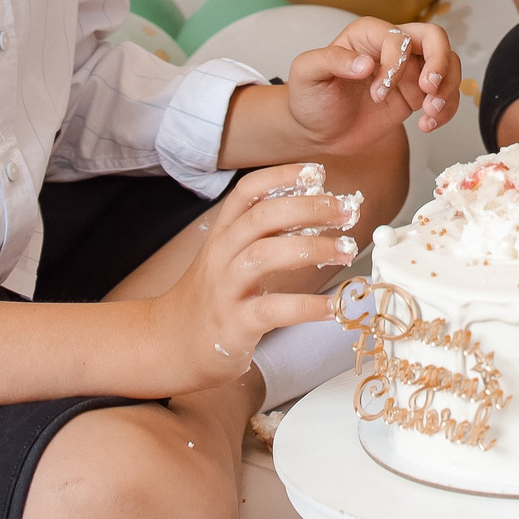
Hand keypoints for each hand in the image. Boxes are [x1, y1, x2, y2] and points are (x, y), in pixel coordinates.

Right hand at [155, 173, 360, 386]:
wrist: (170, 346)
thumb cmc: (211, 299)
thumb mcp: (230, 258)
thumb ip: (265, 236)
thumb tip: (319, 214)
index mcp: (223, 234)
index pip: (247, 192)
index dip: (281, 176)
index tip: (316, 172)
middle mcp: (221, 255)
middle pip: (262, 217)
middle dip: (309, 207)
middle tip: (347, 211)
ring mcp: (226, 289)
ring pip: (266, 255)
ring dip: (312, 248)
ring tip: (345, 249)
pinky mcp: (234, 324)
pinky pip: (274, 310)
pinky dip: (308, 306)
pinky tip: (334, 307)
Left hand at [285, 16, 461, 145]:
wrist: (316, 132)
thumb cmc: (309, 99)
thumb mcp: (307, 74)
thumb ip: (331, 60)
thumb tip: (365, 63)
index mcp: (366, 35)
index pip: (398, 36)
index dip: (395, 64)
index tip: (378, 92)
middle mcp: (391, 47)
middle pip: (434, 37)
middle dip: (439, 62)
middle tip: (429, 89)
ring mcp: (407, 71)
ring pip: (448, 63)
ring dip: (448, 87)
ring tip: (430, 112)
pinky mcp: (415, 95)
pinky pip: (445, 93)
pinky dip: (446, 109)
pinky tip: (428, 124)